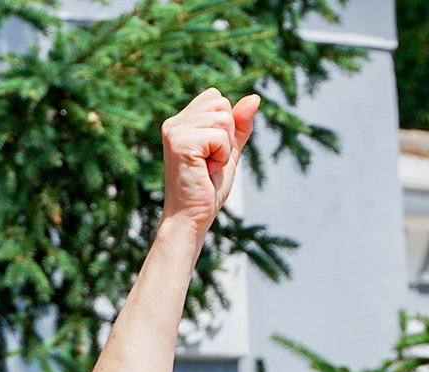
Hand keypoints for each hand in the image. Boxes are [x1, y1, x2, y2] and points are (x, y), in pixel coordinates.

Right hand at [161, 88, 259, 233]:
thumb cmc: (208, 188)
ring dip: (224, 148)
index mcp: (182, 121)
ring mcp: (175, 131)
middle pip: (222, 104)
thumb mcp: (229, 151)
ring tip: (207, 166)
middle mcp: (174, 122)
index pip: (217, 97)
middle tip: (211, 160)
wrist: (192, 217)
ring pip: (224, 119)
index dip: (227, 126)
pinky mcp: (180, 143)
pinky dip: (221, 157)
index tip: (212, 151)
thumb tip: (254, 97)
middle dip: (228, 135)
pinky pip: (220, 136)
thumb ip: (240, 125)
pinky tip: (206, 170)